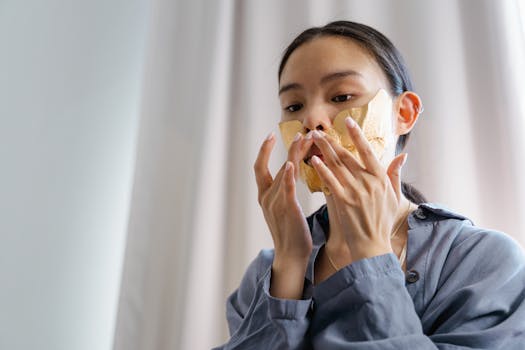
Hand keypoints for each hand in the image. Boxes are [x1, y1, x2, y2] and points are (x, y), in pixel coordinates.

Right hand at [254, 132, 313, 262]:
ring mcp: (274, 203)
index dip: (263, 150)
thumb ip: (285, 191)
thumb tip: (292, 173)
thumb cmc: (292, 233)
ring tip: (304, 139)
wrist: (291, 256)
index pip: (259, 167)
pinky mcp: (286, 209)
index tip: (270, 135)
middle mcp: (266, 197)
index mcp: (264, 196)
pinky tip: (291, 163)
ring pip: (282, 172)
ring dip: (293, 154)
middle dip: (283, 147)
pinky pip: (286, 188)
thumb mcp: (284, 208)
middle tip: (298, 132)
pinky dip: (287, 175)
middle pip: (270, 165)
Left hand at [310, 117, 407, 261]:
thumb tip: (403, 155)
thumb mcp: (394, 196)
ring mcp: (356, 191)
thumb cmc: (382, 221)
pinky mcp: (344, 201)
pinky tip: (313, 160)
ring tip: (312, 139)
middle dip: (331, 141)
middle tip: (318, 130)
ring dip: (323, 150)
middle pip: (347, 155)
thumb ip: (395, 174)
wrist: (372, 245)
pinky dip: (322, 170)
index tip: (347, 121)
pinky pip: (331, 181)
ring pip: (337, 165)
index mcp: (381, 178)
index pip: (367, 150)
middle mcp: (369, 182)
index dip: (356, 135)